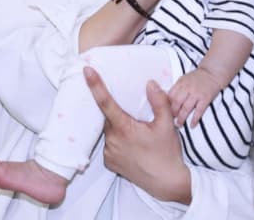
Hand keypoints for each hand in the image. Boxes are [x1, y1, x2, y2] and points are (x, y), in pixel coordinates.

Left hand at [84, 66, 191, 203]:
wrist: (165, 181)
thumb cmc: (167, 152)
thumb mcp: (167, 124)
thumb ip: (159, 101)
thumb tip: (150, 83)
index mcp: (124, 128)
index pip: (106, 102)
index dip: (95, 85)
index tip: (86, 71)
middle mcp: (112, 141)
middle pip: (108, 116)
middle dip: (117, 109)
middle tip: (133, 112)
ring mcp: (109, 153)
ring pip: (109, 130)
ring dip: (119, 125)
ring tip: (137, 129)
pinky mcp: (110, 162)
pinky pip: (110, 143)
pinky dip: (118, 138)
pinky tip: (133, 142)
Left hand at [168, 69, 223, 127]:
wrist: (212, 73)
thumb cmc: (197, 77)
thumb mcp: (184, 79)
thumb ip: (177, 89)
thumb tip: (167, 102)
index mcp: (181, 83)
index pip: (170, 96)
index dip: (167, 105)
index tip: (165, 112)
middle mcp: (188, 88)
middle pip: (177, 103)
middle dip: (173, 113)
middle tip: (171, 120)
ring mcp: (197, 93)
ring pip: (186, 108)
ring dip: (182, 118)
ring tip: (179, 124)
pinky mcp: (206, 98)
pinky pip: (199, 111)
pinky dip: (195, 119)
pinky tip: (192, 125)